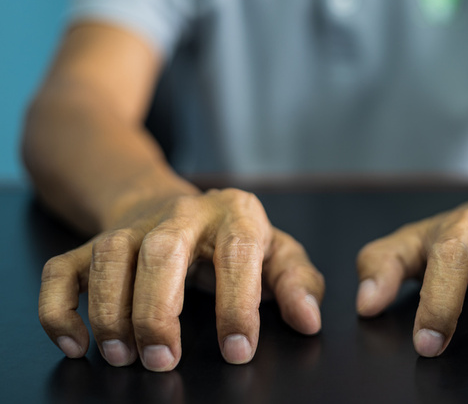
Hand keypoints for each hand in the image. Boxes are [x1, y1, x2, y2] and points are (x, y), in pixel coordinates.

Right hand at [39, 188, 324, 370]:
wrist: (173, 205)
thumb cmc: (233, 240)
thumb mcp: (275, 251)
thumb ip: (296, 282)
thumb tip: (308, 321)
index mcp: (234, 213)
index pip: (237, 253)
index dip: (238, 303)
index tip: (238, 350)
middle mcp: (181, 213)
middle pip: (161, 252)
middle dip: (158, 311)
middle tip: (164, 361)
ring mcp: (132, 227)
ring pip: (109, 259)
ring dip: (111, 314)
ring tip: (125, 356)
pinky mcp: (93, 243)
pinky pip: (62, 271)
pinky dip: (60, 309)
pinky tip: (78, 342)